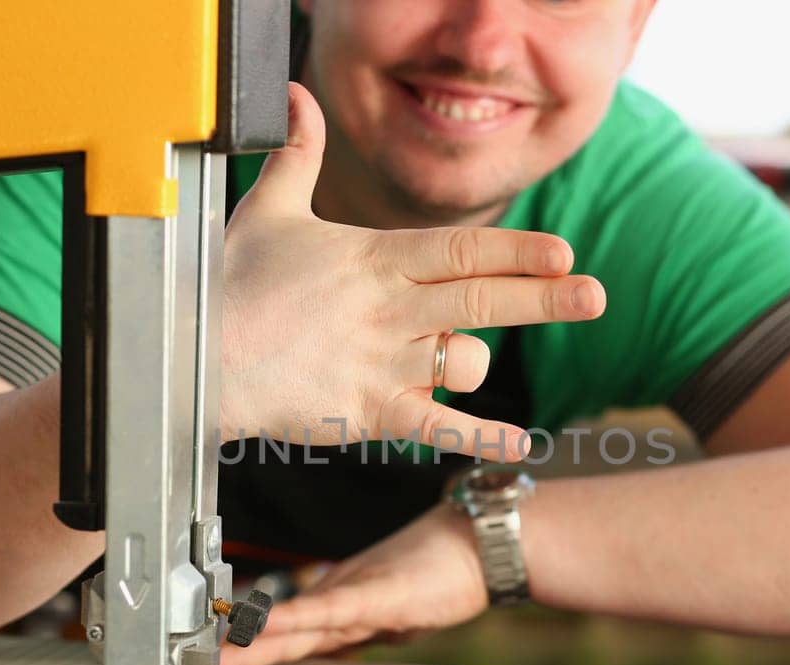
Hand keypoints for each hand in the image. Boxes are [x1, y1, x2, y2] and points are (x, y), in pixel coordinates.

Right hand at [220, 84, 604, 459]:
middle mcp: (388, 310)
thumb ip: (296, 155)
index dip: (517, 250)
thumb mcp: (268, 209)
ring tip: (467, 360)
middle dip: (546, 298)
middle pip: (482, 300)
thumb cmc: (227, 284)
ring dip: (480, 361)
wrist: (193, 358)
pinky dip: (480, 435)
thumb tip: (298, 96)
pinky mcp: (367, 410)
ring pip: (464, 361)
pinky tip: (518, 443)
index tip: (563, 251)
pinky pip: (437, 425)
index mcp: (373, 259)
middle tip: (596, 294)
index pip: (461, 250)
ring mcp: (381, 363)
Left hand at [220, 504, 487, 664]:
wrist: (486, 540)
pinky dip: (292, 618)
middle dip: (241, 653)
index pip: (295, 631)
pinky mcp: (377, 596)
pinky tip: (262, 624)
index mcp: (350, 605)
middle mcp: (346, 601)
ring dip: (253, 640)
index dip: (257, 644)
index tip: (222, 658)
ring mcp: (359, 597)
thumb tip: (365, 637)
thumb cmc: (454, 566)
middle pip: (283, 634)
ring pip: (295, 625)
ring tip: (217, 654)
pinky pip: (327, 612)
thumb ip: (382, 620)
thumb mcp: (409, 606)